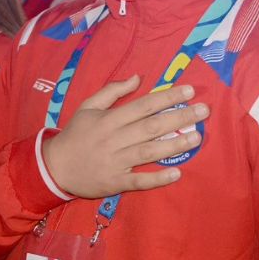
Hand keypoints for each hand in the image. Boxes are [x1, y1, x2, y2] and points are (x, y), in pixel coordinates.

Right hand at [41, 75, 206, 198]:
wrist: (54, 167)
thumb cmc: (75, 135)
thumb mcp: (88, 107)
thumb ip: (112, 91)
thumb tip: (138, 77)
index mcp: (109, 119)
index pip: (143, 105)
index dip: (167, 97)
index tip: (190, 91)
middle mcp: (114, 138)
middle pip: (151, 126)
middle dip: (179, 118)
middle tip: (204, 111)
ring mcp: (115, 161)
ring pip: (148, 151)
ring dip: (174, 145)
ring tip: (196, 138)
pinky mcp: (115, 182)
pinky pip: (138, 180)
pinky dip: (157, 178)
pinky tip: (176, 173)